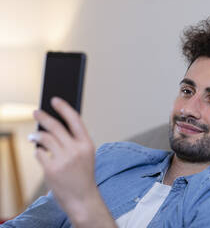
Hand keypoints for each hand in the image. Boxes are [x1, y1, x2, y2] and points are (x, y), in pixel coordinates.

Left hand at [29, 97, 115, 226]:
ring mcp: (63, 160)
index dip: (64, 108)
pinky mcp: (51, 169)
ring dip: (37, 135)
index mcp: (87, 144)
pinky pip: (39, 153)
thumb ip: (74, 141)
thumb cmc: (83, 176)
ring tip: (34, 135)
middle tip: (36, 112)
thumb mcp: (86, 155)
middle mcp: (76, 150)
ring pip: (45, 139)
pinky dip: (38, 151)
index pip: (75, 120)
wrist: (82, 199)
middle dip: (43, 117)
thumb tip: (54, 127)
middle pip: (56, 127)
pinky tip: (40, 152)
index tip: (54, 100)